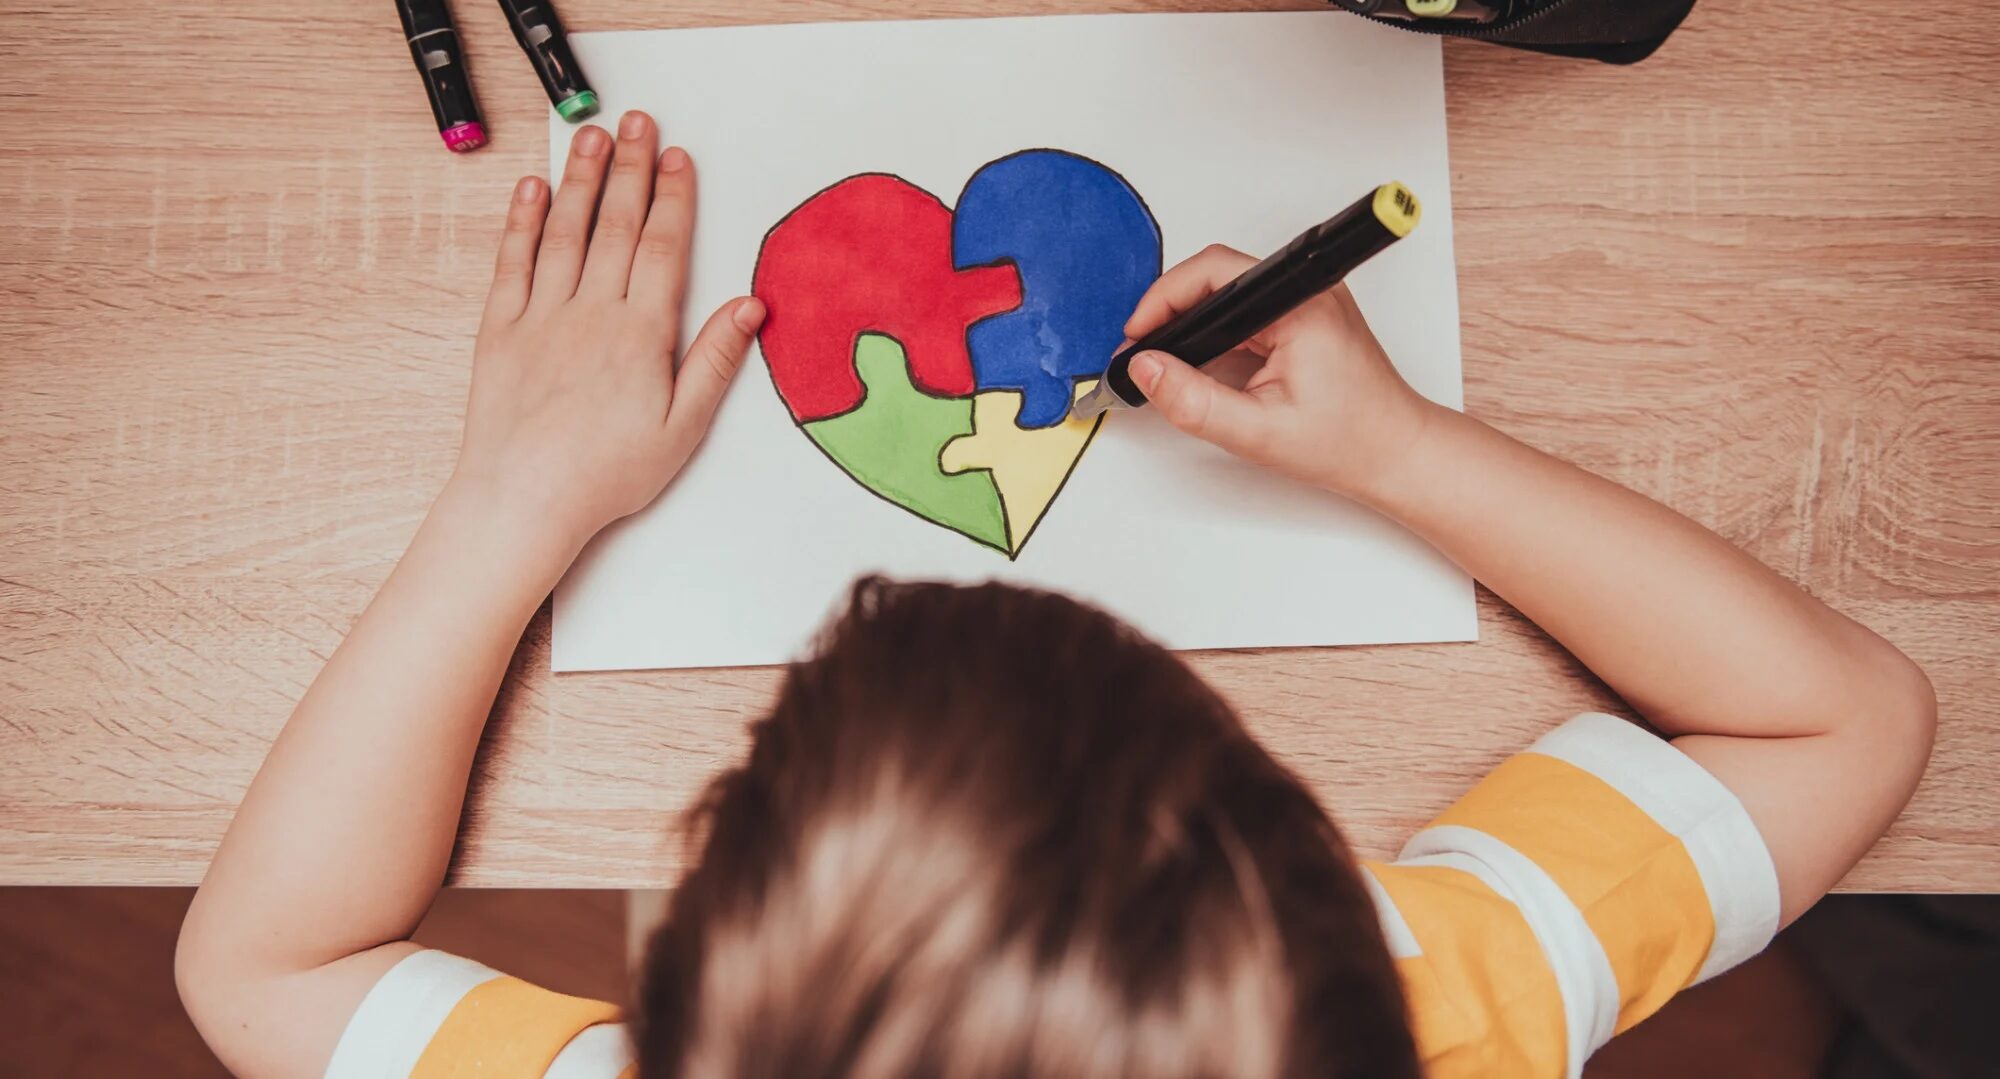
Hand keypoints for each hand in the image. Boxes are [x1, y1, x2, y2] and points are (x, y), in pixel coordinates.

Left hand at [450, 110, 763, 555]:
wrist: (524, 500)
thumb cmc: (606, 475)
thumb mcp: (681, 428)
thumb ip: (714, 361)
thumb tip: (749, 307)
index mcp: (640, 335)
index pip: (662, 248)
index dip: (672, 197)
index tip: (677, 157)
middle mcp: (591, 314)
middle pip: (615, 225)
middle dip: (630, 168)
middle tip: (637, 121)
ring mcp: (541, 317)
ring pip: (565, 232)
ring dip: (580, 178)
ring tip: (590, 135)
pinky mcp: (500, 331)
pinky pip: (512, 263)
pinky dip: (521, 222)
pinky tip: (531, 189)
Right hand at [1120, 244, 1434, 498]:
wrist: (1396, 455)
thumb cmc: (1349, 442)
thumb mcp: (1257, 432)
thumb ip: (1194, 401)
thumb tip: (1146, 370)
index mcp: (1299, 306)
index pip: (1214, 273)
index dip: (1165, 299)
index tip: (1139, 335)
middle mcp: (1308, 293)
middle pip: (1218, 278)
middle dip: (1173, 312)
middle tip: (1145, 352)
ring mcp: (1308, 303)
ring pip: (1230, 296)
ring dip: (1196, 325)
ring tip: (1170, 362)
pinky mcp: (1305, 319)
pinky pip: (1248, 314)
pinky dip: (1219, 336)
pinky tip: (1205, 366)